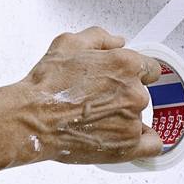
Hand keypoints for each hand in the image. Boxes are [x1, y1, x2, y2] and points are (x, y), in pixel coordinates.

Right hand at [12, 27, 165, 164]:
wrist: (32, 119)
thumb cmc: (46, 86)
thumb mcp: (69, 43)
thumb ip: (100, 37)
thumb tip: (117, 41)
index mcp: (126, 65)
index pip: (149, 68)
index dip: (135, 72)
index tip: (125, 78)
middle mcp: (134, 93)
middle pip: (142, 92)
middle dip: (123, 94)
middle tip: (99, 99)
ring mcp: (132, 121)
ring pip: (140, 117)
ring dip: (124, 117)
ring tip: (97, 118)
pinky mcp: (126, 145)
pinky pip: (151, 145)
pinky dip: (144, 141)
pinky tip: (129, 137)